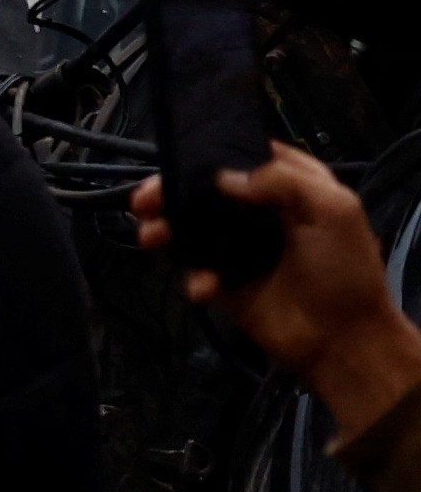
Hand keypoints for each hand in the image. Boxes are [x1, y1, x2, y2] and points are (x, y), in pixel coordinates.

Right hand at [143, 141, 420, 444]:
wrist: (341, 340)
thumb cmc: (344, 271)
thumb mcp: (334, 210)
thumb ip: (283, 180)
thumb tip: (223, 177)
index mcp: (294, 187)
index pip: (248, 154)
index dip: (214, 151)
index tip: (181, 155)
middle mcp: (264, 211)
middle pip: (207, 189)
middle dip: (170, 190)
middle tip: (145, 200)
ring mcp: (242, 247)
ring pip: (192, 225)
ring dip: (165, 227)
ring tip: (149, 236)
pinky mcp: (228, 281)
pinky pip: (197, 269)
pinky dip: (194, 276)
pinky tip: (205, 287)